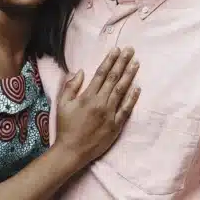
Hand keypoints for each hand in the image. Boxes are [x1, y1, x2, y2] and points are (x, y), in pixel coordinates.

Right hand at [54, 47, 139, 165]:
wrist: (72, 150)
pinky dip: (132, 98)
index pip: (101, 74)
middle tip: (130, 50)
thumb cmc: (65, 126)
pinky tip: (137, 88)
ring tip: (136, 63)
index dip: (109, 61)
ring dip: (129, 76)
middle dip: (122, 63)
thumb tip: (80, 71)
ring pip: (122, 91)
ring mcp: (110, 114)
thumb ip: (70, 87)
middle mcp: (101, 103)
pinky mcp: (116, 125)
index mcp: (87, 96)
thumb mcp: (62, 104)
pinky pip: (126, 109)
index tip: (116, 50)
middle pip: (114, 79)